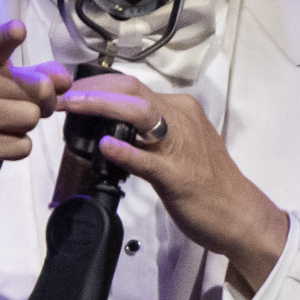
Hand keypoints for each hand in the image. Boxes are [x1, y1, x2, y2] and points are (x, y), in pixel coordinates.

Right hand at [0, 20, 71, 249]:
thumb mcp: (11, 83)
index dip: (7, 36)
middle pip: (38, 88)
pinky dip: (19, 147)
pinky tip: (0, 143)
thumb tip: (65, 81)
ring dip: (28, 125)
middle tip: (27, 106)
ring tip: (8, 124)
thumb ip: (41, 75)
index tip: (19, 29)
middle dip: (44, 102)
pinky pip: (22, 146)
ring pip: (31, 117)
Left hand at [57, 72, 288, 291]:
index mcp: (178, 110)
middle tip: (60, 95)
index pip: (132, 86)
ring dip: (101, 106)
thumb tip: (109, 128)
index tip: (70, 91)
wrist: (239, 214)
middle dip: (92, 89)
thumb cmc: (206, 183)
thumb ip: (146, 134)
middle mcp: (180, 119)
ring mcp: (181, 145)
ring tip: (71, 106)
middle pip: (132, 90)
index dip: (97, 85)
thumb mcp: (175, 146)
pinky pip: (149, 159)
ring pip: (140, 113)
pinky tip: (106, 146)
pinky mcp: (179, 176)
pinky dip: (126, 150)